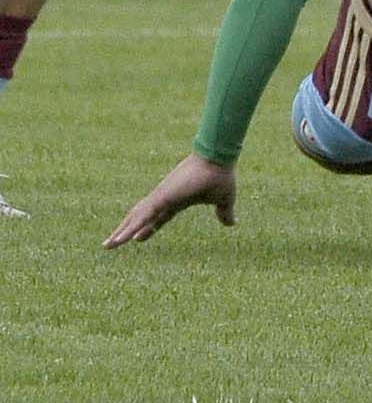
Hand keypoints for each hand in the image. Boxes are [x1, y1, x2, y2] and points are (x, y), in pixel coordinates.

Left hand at [103, 154, 236, 247]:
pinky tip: (121, 238)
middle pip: (141, 217)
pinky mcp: (161, 197)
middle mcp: (164, 198)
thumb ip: (224, 213)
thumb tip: (231, 224)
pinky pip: (142, 216)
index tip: (137, 239)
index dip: (148, 228)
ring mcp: (160, 197)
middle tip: (111, 243)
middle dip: (127, 230)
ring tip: (108, 245)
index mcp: (177, 200)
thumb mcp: (224, 200)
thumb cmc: (220, 175)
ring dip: (122, 231)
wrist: (218, 158)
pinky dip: (131, 228)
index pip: (158, 218)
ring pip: (136, 218)